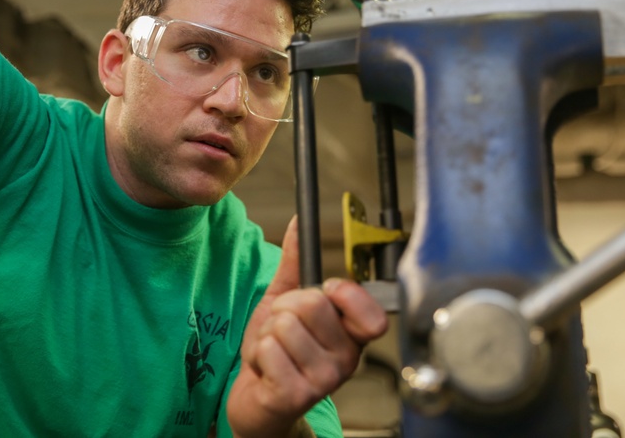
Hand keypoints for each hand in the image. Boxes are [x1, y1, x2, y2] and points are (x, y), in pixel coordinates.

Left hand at [227, 217, 388, 437]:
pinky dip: (257, 354)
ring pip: (284, 324)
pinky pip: (267, 348)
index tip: (324, 293)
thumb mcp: (284, 302)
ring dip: (267, 334)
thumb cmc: (277, 353)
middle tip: (283, 330)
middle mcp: (346, 359)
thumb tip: (298, 223)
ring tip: (273, 352)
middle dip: (283, 310)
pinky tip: (266, 369)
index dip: (340, 291)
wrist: (257, 402)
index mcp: (352, 335)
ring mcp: (324, 380)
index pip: (367, 307)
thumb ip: (294, 264)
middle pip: (311, 302)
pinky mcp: (298, 395)